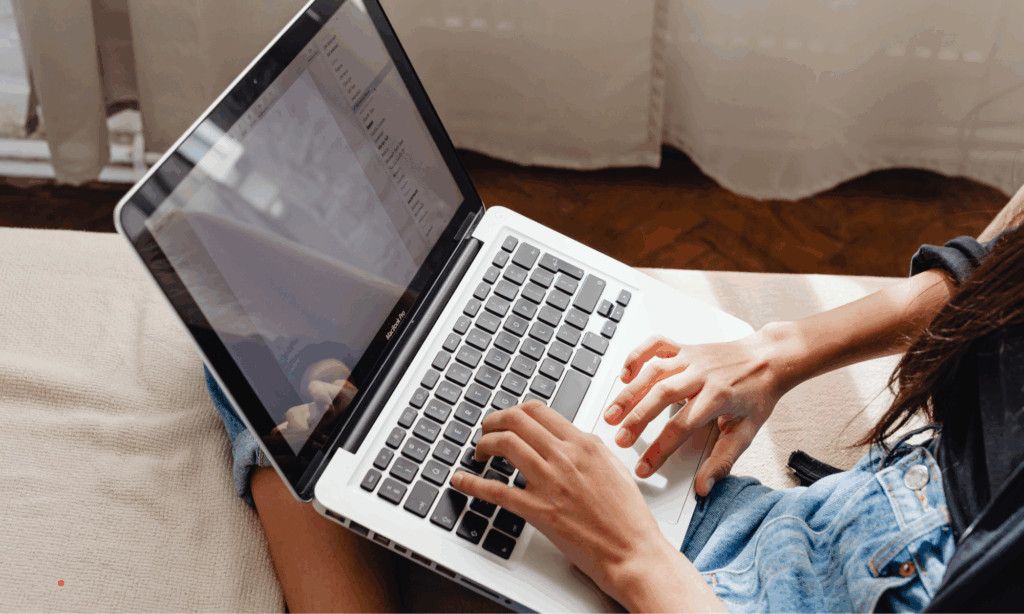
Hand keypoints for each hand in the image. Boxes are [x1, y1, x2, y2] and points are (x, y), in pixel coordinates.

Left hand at [451, 401, 721, 610]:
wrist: (633, 551)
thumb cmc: (627, 516)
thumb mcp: (613, 467)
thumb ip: (588, 449)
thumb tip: (567, 439)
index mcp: (584, 444)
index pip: (538, 411)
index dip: (514, 411)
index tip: (507, 420)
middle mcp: (565, 457)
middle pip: (516, 419)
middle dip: (493, 421)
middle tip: (486, 431)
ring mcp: (550, 482)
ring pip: (505, 444)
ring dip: (484, 444)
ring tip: (479, 452)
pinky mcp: (539, 510)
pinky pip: (496, 490)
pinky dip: (472, 483)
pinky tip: (461, 481)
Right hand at [604, 333, 781, 495]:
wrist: (770, 358)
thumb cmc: (758, 394)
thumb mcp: (746, 432)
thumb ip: (723, 461)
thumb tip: (704, 486)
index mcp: (718, 397)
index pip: (680, 427)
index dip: (659, 450)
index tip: (644, 467)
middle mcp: (701, 374)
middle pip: (660, 395)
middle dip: (636, 419)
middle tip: (620, 439)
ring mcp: (691, 358)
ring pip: (652, 371)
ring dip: (629, 392)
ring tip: (612, 413)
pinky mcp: (685, 347)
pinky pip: (656, 345)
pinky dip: (637, 355)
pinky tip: (625, 374)